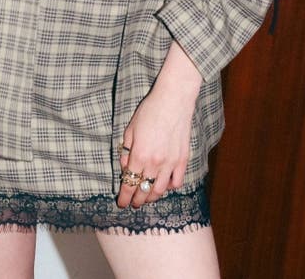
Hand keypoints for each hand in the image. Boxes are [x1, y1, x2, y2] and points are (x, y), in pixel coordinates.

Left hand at [116, 42, 201, 208]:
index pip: (129, 183)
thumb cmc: (149, 111)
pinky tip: (163, 185)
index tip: (121, 203)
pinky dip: (169, 188)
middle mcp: (155, 162)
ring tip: (146, 199)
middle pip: (144, 190)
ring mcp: (171, 163)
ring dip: (151, 198)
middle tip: (132, 203)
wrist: (173, 100)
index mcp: (140, 154)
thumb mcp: (131, 129)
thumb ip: (126, 151)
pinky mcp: (183, 160)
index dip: (124, 196)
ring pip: (159, 190)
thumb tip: (125, 168)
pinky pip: (176, 182)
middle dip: (136, 200)